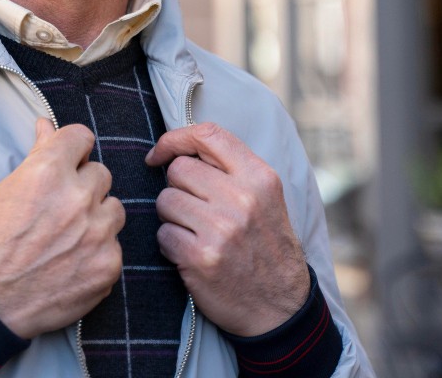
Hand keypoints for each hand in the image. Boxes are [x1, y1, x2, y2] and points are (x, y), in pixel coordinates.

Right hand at [0, 118, 124, 338]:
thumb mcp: (8, 189)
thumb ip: (37, 154)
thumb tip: (46, 124)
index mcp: (48, 171)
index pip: (82, 137)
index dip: (74, 149)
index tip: (70, 161)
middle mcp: (77, 197)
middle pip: (101, 173)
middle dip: (84, 187)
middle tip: (62, 208)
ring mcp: (97, 232)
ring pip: (114, 209)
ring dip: (97, 218)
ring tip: (69, 237)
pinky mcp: (109, 264)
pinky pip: (115, 246)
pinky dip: (99, 253)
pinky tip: (73, 262)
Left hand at [145, 122, 309, 336]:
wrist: (280, 307)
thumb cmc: (265, 246)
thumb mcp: (265, 198)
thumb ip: (230, 169)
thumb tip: (178, 147)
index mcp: (259, 177)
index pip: (207, 135)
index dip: (175, 138)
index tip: (160, 153)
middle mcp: (242, 198)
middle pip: (178, 169)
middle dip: (177, 188)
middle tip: (194, 210)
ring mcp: (221, 228)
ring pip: (165, 200)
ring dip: (172, 217)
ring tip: (195, 232)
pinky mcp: (201, 257)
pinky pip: (162, 234)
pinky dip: (170, 244)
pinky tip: (190, 254)